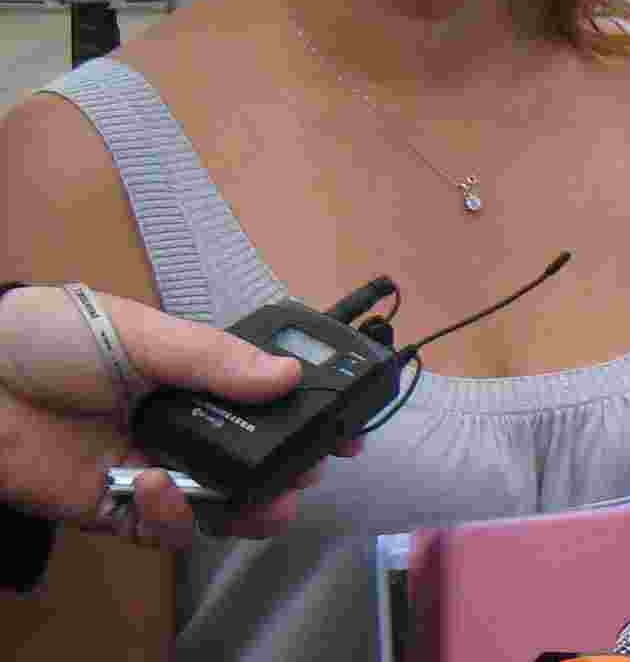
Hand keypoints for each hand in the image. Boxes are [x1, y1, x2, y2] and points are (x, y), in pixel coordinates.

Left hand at [0, 286, 361, 549]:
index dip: (303, 416)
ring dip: (247, 510)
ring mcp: (150, 466)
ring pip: (217, 505)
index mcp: (190, 374)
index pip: (261, 400)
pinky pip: (161, 529)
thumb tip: (287, 373)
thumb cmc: (54, 336)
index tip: (345, 428)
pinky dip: (170, 516)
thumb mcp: (143, 331)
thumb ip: (214, 360)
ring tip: (269, 507)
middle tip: (311, 472)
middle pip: (249, 459)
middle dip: (287, 471)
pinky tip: (155, 485)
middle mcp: (178, 422)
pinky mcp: (115, 508)